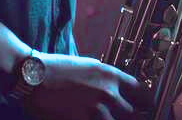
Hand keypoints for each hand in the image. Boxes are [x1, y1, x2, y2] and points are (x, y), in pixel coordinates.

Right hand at [24, 53, 148, 119]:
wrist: (34, 76)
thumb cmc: (59, 69)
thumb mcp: (90, 67)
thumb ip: (108, 80)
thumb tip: (121, 92)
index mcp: (112, 76)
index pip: (143, 93)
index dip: (147, 104)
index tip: (147, 109)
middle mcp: (108, 94)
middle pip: (135, 115)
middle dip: (135, 118)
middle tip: (133, 118)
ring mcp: (95, 111)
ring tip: (107, 119)